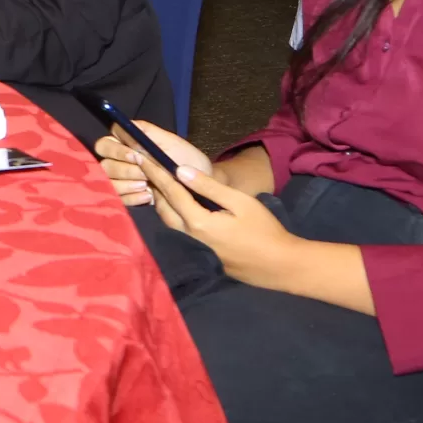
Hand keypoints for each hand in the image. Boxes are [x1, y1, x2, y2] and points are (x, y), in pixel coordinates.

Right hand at [93, 121, 210, 205]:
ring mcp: (123, 180)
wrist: (199, 185)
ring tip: (147, 186)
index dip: (116, 150)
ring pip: (110, 183)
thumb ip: (145, 133)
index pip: (104, 145)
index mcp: (126, 144)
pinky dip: (133, 198)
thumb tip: (123, 128)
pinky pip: (120, 199)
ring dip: (127, 185)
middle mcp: (119, 161)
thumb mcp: (169, 141)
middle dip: (125, 170)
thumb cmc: (185, 160)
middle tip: (145, 175)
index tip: (135, 156)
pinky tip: (149, 196)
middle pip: (104, 166)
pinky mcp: (128, 197)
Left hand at [124, 140, 308, 285]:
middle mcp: (189, 237)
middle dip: (154, 188)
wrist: (280, 266)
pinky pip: (178, 232)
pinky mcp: (200, 255)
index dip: (156, 173)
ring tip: (158, 185)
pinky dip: (172, 216)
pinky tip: (176, 207)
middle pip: (163, 209)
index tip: (142, 157)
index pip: (170, 192)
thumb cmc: (264, 230)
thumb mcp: (240, 202)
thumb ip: (209, 187)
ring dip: (161, 203)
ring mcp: (194, 249)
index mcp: (198, 222)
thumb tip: (181, 170)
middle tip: (147, 169)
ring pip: (169, 223)